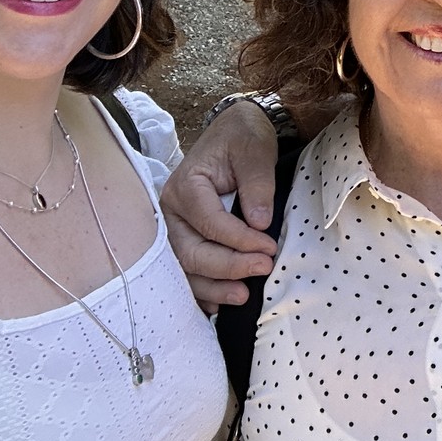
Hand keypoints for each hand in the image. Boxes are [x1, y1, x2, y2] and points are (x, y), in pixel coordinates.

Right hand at [163, 99, 281, 308]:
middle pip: (191, 252)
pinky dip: (202, 292)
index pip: (209, 222)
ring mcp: (176, 230)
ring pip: (185, 269)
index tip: (269, 247)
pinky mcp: (186, 242)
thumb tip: (259, 223)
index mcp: (185, 187)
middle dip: (227, 267)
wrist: (235, 134)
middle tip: (263, 269)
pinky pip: (187, 273)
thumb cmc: (243, 139)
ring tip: (243, 296)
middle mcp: (172, 212)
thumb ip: (257, 183)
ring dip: (212, 288)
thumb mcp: (255, 149)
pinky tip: (219, 306)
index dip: (239, 240)